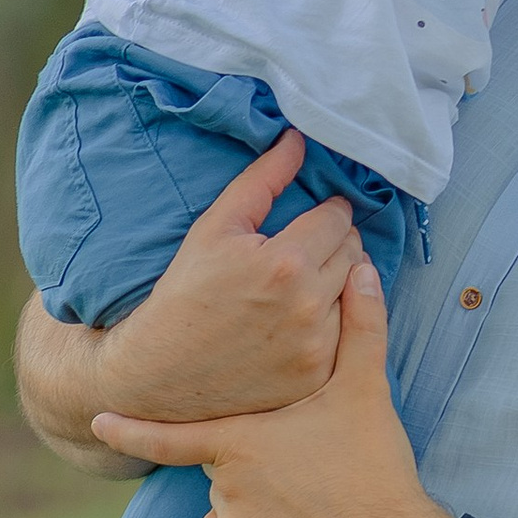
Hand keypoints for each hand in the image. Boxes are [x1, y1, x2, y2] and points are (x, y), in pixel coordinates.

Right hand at [16, 134, 362, 460]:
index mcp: (286, 263)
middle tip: (309, 248)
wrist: (160, 374)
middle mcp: (308, 307)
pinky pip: (349, 335)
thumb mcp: (215, 228)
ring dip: (340, 280)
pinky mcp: (317, 378)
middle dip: (336, 243)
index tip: (317, 217)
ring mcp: (316, 348)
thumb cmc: (185, 293)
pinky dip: (335, 321)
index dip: (327, 212)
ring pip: (357, 292)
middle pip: (354, 253)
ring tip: (307, 282)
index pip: (338, 218)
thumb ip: (262, 179)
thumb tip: (298, 140)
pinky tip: (305, 319)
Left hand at [96, 253, 448, 517]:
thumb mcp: (365, 389)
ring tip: (307, 496)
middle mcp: (227, 488)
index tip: (94, 422)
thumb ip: (359, 325)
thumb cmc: (373, 462)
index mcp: (243, 441)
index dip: (129, 429)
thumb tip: (364, 270)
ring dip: (253, 499)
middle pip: (220, 463)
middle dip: (248, 459)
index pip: (169, 436)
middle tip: (302, 461)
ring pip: (226, 506)